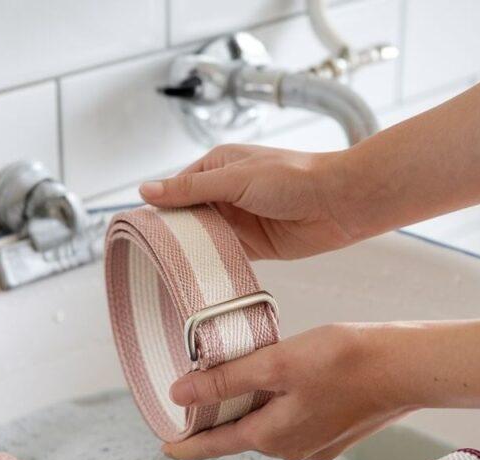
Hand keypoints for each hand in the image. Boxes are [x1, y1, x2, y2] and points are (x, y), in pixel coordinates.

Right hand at [138, 144, 360, 259]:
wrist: (338, 202)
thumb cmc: (294, 178)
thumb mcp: (234, 179)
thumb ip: (190, 189)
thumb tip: (146, 190)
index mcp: (218, 166)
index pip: (177, 188)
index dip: (160, 207)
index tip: (141, 227)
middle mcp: (226, 192)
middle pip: (188, 215)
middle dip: (174, 232)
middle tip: (151, 252)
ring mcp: (239, 219)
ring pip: (204, 237)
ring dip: (193, 249)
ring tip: (169, 266)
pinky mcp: (253, 245)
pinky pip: (223, 255)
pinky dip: (212, 263)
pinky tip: (197, 274)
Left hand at [162, 323, 416, 459]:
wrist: (405, 368)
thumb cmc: (346, 361)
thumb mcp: (277, 363)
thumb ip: (226, 380)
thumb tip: (179, 394)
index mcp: (271, 436)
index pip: (215, 444)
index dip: (187, 443)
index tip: (166, 445)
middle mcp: (290, 449)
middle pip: (241, 433)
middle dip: (218, 418)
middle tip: (195, 400)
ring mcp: (315, 443)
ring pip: (267, 425)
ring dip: (249, 408)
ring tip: (233, 383)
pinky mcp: (334, 430)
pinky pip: (291, 420)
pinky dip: (276, 405)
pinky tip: (277, 381)